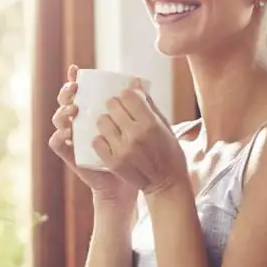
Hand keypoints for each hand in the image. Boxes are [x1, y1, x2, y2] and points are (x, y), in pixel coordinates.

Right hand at [48, 65, 137, 203]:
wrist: (125, 182)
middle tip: (75, 89)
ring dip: (62, 112)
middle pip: (64, 102)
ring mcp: (72, 138)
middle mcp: (78, 122)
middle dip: (65, 92)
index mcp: (91, 112)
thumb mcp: (136, 125)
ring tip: (74, 109)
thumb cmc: (132, 152)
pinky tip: (68, 132)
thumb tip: (138, 81)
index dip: (73, 79)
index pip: (79, 92)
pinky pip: (57, 144)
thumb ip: (136, 106)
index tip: (76, 71)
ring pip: (57, 120)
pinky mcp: (70, 155)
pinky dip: (58, 136)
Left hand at [92, 80, 188, 195]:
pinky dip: (101, 139)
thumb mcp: (165, 126)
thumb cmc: (169, 152)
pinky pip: (97, 141)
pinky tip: (109, 140)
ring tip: (113, 125)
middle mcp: (135, 135)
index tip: (128, 98)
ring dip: (106, 121)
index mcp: (150, 124)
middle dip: (114, 105)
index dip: (127, 94)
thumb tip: (135, 82)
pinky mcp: (112, 162)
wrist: (166, 184)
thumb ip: (148, 104)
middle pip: (112, 106)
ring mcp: (121, 149)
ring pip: (102, 122)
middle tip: (118, 110)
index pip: (128, 96)